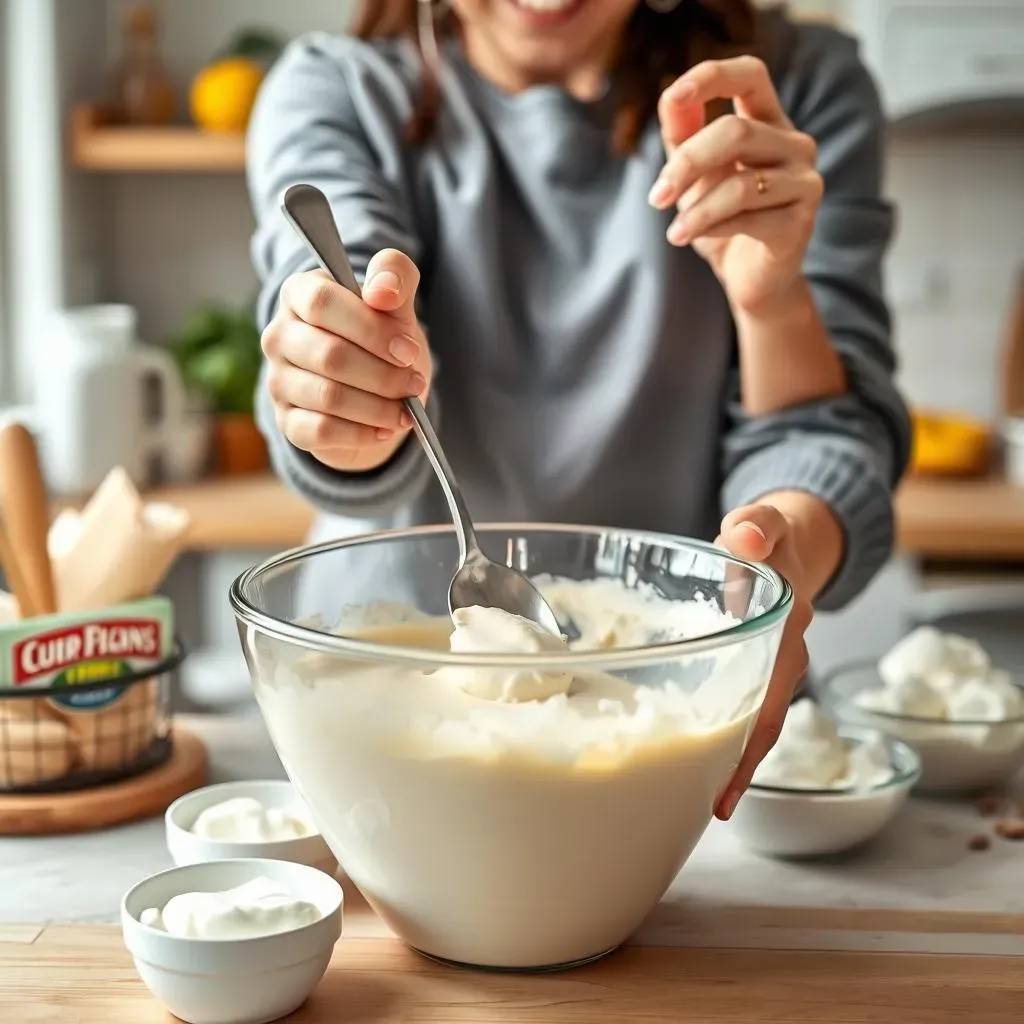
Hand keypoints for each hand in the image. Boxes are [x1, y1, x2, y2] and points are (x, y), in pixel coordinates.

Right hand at [262, 250, 431, 472]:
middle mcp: (279, 335)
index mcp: (299, 294)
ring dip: (379, 407)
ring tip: (406, 409)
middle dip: (384, 375)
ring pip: (328, 397)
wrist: (376, 391)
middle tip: (414, 383)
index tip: (408, 349)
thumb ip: (395, 277)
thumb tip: (383, 289)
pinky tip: (385, 428)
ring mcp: (278, 380)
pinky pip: (322, 431)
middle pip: (330, 356)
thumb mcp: (396, 303)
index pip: (322, 302)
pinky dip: (363, 432)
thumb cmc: (382, 338)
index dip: (371, 328)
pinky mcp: (287, 420)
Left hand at [650, 56, 823, 315]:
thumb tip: (671, 96)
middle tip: (657, 196)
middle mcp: (795, 145)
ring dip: (697, 209)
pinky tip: (687, 238)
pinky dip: (711, 228)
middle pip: (737, 132)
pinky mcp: (800, 223)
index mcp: (769, 122)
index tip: (673, 95)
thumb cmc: (722, 220)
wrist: (752, 280)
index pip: (750, 75)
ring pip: (741, 183)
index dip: (712, 77)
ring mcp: (804, 182)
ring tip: (673, 232)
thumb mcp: (695, 175)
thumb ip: (684, 136)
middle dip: (687, 163)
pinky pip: (748, 218)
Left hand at [712, 492, 843, 819]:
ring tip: (689, 794)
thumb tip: (747, 539)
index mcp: (784, 632)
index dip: (746, 752)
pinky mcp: (752, 665)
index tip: (722, 794)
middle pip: (760, 727)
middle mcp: (783, 658)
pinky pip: (740, 704)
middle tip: (699, 810)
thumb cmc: (766, 536)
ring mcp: (770, 665)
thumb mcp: (764, 523)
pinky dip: (720, 729)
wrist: (792, 539)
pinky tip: (692, 750)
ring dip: (726, 755)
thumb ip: (756, 526)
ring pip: (750, 720)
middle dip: (733, 770)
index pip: (767, 704)